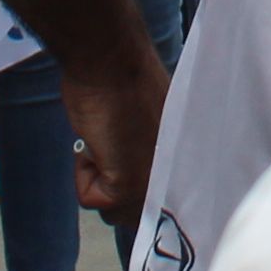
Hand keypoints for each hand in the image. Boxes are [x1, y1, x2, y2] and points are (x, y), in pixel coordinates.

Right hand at [62, 38, 169, 232]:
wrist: (111, 58)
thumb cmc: (121, 81)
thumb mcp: (146, 126)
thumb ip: (149, 154)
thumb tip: (132, 172)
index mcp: (187, 160)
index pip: (166, 200)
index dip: (140, 188)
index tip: (127, 162)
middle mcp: (179, 176)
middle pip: (137, 212)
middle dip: (114, 186)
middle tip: (111, 142)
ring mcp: (156, 183)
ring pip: (113, 210)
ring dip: (99, 178)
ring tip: (107, 137)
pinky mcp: (129, 185)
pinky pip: (91, 199)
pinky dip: (83, 172)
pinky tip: (97, 138)